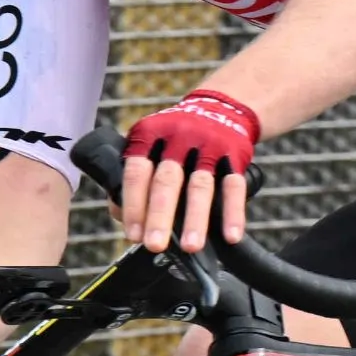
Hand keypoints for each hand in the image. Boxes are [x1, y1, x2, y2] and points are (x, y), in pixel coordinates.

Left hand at [118, 87, 260, 253]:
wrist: (221, 109)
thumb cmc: (175, 139)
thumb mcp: (150, 145)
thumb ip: (135, 178)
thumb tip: (121, 216)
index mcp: (150, 136)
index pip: (137, 172)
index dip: (133, 204)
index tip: (133, 234)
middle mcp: (178, 139)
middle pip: (167, 180)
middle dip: (160, 215)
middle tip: (154, 245)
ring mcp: (208, 147)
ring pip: (200, 185)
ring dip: (196, 218)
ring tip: (191, 246)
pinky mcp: (234, 156)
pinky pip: (234, 186)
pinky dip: (234, 213)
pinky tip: (231, 235)